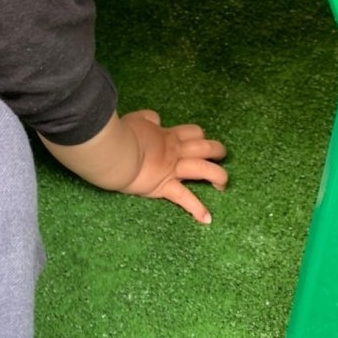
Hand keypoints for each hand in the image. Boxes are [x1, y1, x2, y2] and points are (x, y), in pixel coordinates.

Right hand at [120, 109, 227, 223]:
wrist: (115, 152)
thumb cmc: (121, 135)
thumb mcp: (135, 120)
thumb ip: (147, 119)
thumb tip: (155, 119)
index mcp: (168, 136)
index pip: (192, 132)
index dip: (200, 136)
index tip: (200, 141)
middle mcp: (175, 151)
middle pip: (205, 147)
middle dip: (217, 150)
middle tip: (220, 156)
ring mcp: (172, 169)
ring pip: (204, 169)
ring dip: (218, 176)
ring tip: (222, 185)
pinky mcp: (165, 186)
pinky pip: (185, 198)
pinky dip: (197, 209)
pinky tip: (207, 219)